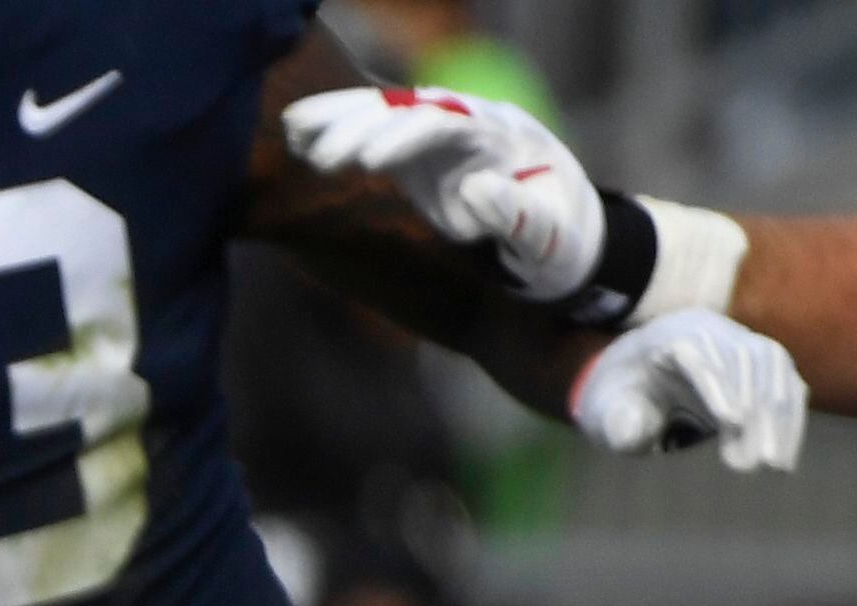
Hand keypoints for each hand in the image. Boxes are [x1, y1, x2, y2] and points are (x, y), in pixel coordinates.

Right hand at [280, 87, 605, 301]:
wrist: (562, 238)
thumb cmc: (561, 245)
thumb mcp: (552, 240)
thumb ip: (518, 216)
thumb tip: (476, 188)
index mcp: (507, 142)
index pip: (452, 125)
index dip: (410, 137)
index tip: (371, 162)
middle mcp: (473, 125)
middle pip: (412, 110)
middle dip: (364, 128)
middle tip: (319, 157)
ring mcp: (444, 136)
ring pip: (389, 111)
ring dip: (341, 118)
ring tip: (293, 130)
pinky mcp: (420, 154)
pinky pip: (376, 130)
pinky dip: (338, 127)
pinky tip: (296, 131)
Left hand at [574, 309, 806, 469]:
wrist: (633, 382)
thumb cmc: (616, 399)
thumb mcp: (603, 411)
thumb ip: (615, 422)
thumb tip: (633, 431)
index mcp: (670, 333)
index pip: (699, 355)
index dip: (717, 387)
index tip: (731, 422)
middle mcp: (712, 330)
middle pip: (746, 362)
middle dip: (757, 411)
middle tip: (758, 461)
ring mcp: (740, 342)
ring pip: (774, 372)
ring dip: (780, 418)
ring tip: (774, 465)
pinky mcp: (759, 364)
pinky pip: (784, 384)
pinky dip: (788, 419)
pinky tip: (784, 456)